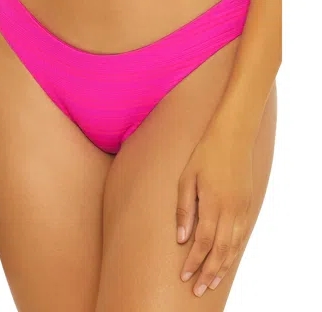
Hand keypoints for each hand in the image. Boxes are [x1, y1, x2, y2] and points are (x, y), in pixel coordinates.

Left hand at [176, 121, 252, 297]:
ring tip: (212, 283)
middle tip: (198, 290)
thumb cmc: (205, 155)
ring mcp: (242, 209)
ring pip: (234, 247)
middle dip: (208, 273)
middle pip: (220, 251)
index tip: (183, 277)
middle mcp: (230, 211)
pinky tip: (228, 260)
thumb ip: (184, 209)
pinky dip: (234, 252)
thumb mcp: (187, 178)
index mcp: (213, 204)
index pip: (202, 243)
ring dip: (223, 267)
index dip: (193, 262)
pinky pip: (242, 235)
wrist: (232, 138)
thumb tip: (181, 238)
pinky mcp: (248, 205)